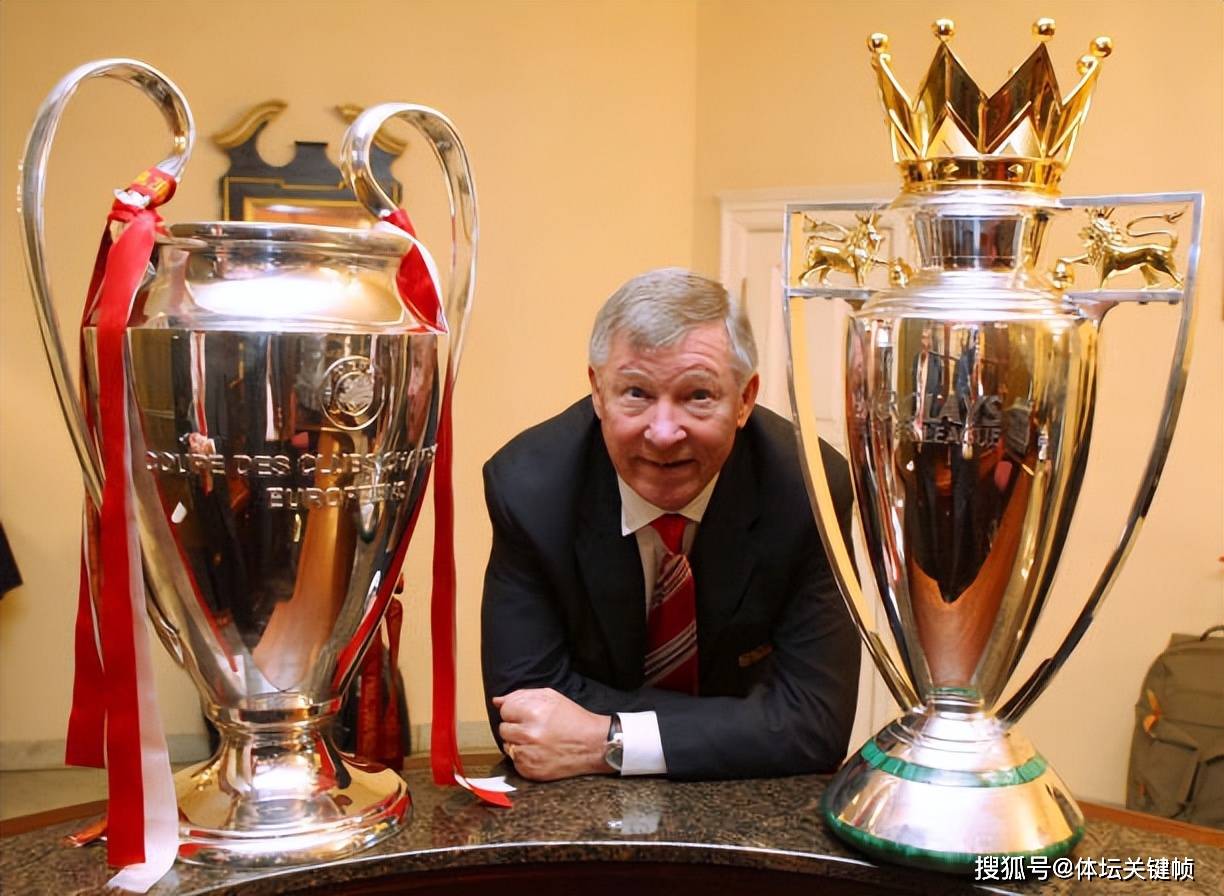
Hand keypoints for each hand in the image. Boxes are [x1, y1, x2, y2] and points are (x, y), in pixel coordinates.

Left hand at [493, 688, 610, 780]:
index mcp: (534, 712)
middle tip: (534, 728)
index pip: (505, 710)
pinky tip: (539, 752)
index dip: (515, 711)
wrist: (593, 745)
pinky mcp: (530, 771)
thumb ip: (521, 696)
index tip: (527, 715)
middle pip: (503, 729)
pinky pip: (514, 761)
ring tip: (537, 741)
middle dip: (516, 727)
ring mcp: (529, 754)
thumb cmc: (572, 718)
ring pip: (507, 745)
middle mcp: (529, 734)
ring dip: (518, 743)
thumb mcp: (550, 698)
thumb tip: (497, 701)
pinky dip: (524, 757)